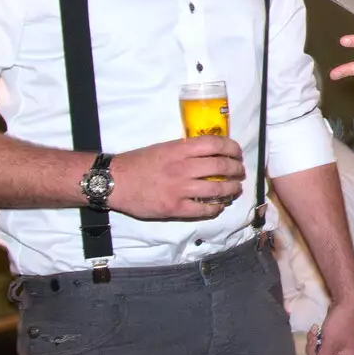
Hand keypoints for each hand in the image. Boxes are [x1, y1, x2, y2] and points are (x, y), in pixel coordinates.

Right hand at [107, 137, 244, 218]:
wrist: (114, 181)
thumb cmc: (138, 163)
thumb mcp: (164, 147)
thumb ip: (186, 149)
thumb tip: (211, 152)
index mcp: (180, 149)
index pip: (216, 144)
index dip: (232, 148)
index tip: (237, 153)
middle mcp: (183, 167)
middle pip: (222, 166)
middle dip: (236, 169)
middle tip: (239, 172)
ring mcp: (179, 189)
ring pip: (218, 189)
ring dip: (232, 189)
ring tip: (235, 189)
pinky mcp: (175, 208)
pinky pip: (204, 209)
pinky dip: (216, 208)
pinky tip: (219, 206)